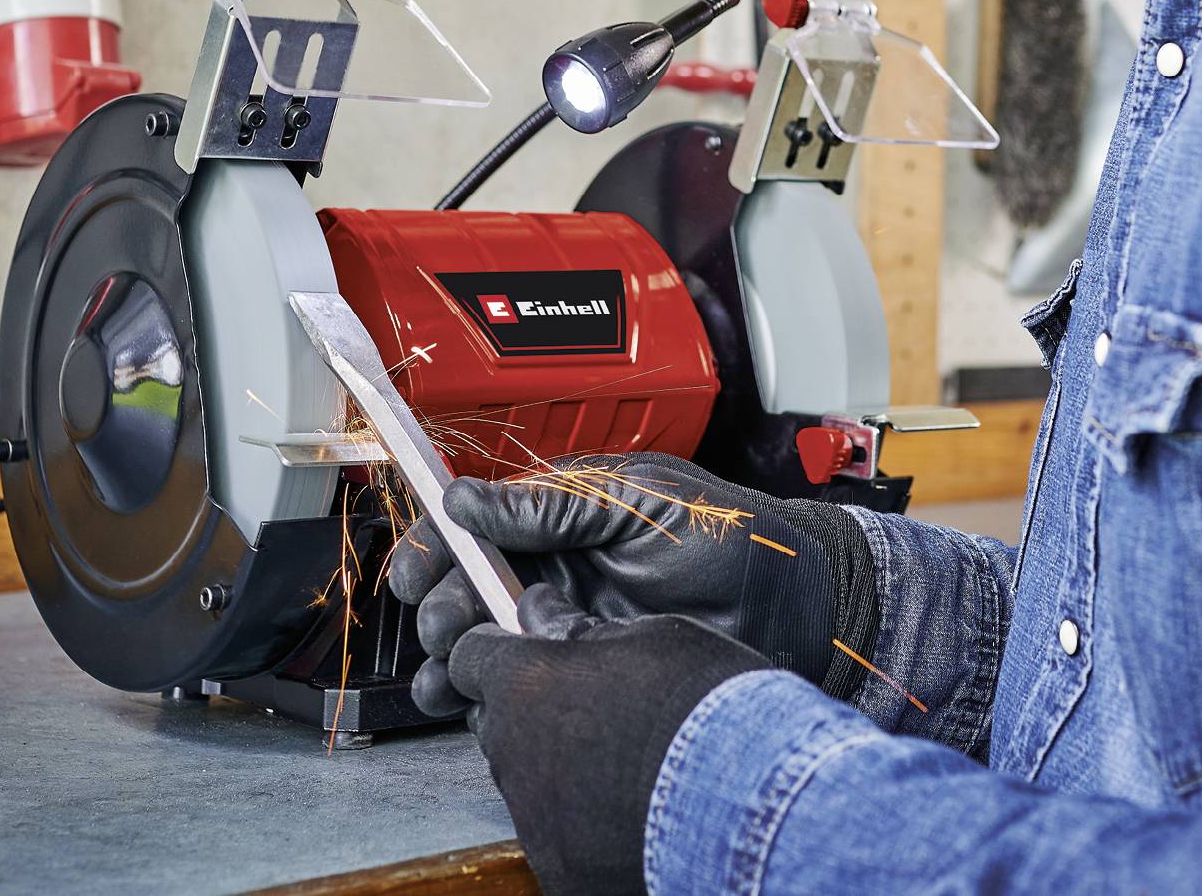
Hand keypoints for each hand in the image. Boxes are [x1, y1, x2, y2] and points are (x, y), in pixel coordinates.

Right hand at [387, 451, 875, 717]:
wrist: (789, 605)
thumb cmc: (726, 535)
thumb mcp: (637, 504)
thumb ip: (554, 504)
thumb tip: (468, 497)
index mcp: (565, 508)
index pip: (480, 521)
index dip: (438, 545)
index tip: (412, 572)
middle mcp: (558, 562)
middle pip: (471, 584)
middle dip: (443, 605)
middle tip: (444, 626)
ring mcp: (569, 618)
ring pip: (487, 638)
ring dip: (454, 656)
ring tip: (444, 676)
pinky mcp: (585, 670)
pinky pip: (522, 683)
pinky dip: (490, 695)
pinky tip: (474, 705)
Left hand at [450, 583, 767, 895]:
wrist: (747, 802)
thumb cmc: (704, 703)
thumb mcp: (652, 637)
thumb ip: (583, 630)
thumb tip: (543, 615)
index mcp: (526, 683)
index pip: (470, 658)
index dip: (495, 648)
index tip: (522, 648)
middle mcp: (513, 752)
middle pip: (497, 722)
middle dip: (528, 709)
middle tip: (587, 701)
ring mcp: (534, 820)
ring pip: (525, 780)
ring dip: (556, 764)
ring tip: (620, 757)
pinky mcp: (562, 874)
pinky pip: (556, 835)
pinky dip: (581, 819)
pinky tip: (629, 805)